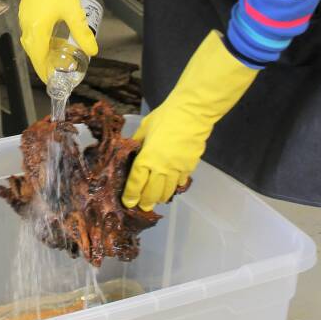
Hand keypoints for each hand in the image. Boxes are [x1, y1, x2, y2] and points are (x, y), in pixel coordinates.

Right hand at [19, 0, 97, 81]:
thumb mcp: (73, 12)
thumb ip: (82, 33)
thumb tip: (94, 51)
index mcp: (36, 30)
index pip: (38, 58)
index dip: (44, 71)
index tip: (51, 81)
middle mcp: (26, 26)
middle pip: (32, 52)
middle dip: (42, 63)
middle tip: (54, 71)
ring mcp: (24, 17)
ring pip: (30, 41)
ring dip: (40, 51)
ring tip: (54, 56)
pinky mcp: (25, 9)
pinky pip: (30, 31)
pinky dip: (38, 40)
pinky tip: (50, 37)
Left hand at [122, 31, 257, 210]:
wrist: (192, 113)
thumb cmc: (165, 116)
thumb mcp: (145, 128)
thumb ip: (138, 142)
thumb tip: (132, 150)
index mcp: (147, 157)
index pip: (136, 182)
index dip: (131, 195)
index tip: (128, 203)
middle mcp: (161, 168)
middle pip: (152, 193)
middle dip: (145, 202)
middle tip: (142, 206)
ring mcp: (177, 170)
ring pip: (167, 191)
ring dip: (159, 198)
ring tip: (154, 200)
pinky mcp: (189, 167)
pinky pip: (179, 183)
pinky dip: (174, 187)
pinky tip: (170, 187)